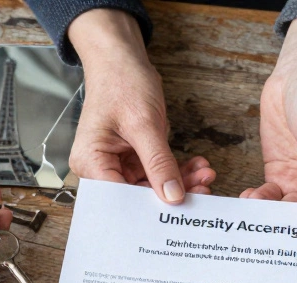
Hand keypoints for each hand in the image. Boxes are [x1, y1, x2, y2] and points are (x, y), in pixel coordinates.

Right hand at [68, 9, 215, 201]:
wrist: (121, 59)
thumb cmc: (121, 82)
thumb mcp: (143, 124)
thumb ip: (158, 162)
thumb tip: (172, 196)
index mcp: (91, 161)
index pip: (119, 199)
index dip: (148, 208)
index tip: (179, 208)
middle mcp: (100, 167)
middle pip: (137, 195)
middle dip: (171, 194)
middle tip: (203, 189)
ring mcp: (117, 163)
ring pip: (151, 186)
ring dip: (180, 182)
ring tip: (205, 175)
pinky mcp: (132, 158)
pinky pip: (157, 172)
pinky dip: (177, 171)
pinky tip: (197, 167)